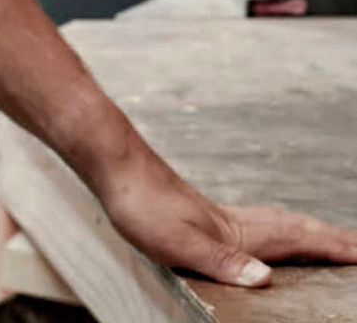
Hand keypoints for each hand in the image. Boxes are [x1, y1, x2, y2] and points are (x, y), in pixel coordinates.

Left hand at [102, 155, 356, 286]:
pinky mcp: (200, 217)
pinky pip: (254, 225)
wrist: (113, 165)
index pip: (295, 238)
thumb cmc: (140, 203)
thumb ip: (222, 260)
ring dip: (306, 232)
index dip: (330, 246)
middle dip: (329, 238)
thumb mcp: (177, 241)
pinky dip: (275, 230)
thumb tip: (265, 278)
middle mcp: (234, 221)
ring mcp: (218, 217)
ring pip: (275, 224)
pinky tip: (263, 238)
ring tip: (327, 240)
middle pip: (293, 227)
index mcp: (235, 230)